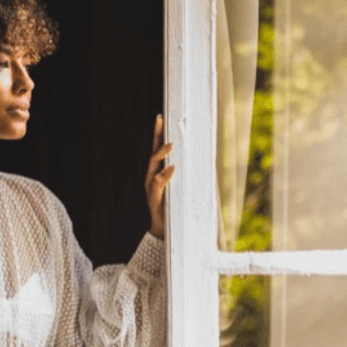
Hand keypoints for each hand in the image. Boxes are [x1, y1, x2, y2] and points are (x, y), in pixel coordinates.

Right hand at [145, 115, 174, 239]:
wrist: (164, 230)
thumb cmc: (172, 208)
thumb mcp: (179, 188)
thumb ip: (181, 176)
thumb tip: (196, 161)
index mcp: (157, 172)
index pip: (157, 149)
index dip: (158, 133)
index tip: (161, 117)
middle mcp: (151, 176)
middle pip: (152, 151)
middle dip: (156, 136)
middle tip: (161, 121)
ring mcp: (151, 187)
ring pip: (153, 165)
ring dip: (162, 154)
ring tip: (171, 146)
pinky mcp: (154, 197)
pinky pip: (158, 183)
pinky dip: (164, 175)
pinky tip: (172, 168)